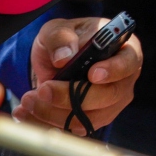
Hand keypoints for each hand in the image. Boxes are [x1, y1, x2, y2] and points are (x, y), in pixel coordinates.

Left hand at [16, 17, 142, 135]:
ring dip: (54, 112)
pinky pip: (72, 127)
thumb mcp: (60, 29)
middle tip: (44, 89)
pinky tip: (26, 112)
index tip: (92, 74)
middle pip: (108, 96)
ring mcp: (111, 103)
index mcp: (125, 51)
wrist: (58, 59)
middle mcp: (123, 80)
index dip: (113, 70)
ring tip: (28, 99)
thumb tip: (64, 57)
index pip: (128, 63)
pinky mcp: (93, 120)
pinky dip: (46, 122)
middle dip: (72, 96)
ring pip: (89, 117)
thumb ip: (61, 37)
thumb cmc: (68, 39)